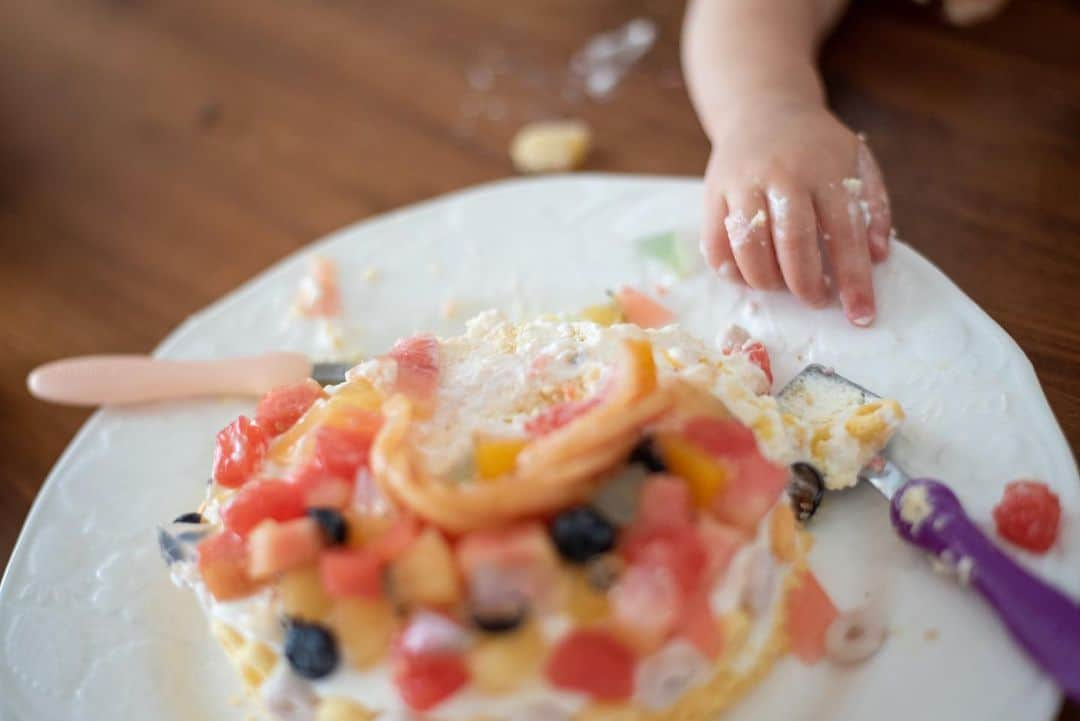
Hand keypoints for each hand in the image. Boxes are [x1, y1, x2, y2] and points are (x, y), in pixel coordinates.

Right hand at [700, 100, 891, 325]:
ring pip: (749, 247)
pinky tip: (747, 274)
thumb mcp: (857, 162)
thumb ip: (874, 208)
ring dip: (766, 281)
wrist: (762, 109)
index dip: (854, 280)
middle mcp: (782, 175)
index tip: (861, 315)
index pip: (845, 235)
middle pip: (793, 244)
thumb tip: (879, 257)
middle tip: (816, 299)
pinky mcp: (713, 192)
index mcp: (825, 170)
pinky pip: (715, 243)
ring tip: (780, 286)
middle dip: (807, 285)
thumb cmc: (815, 146)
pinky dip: (730, 270)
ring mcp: (743, 183)